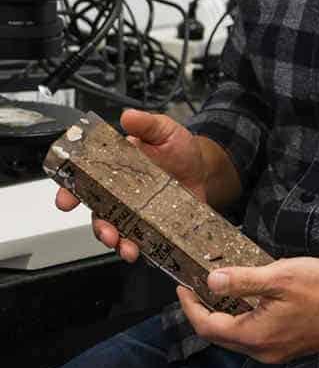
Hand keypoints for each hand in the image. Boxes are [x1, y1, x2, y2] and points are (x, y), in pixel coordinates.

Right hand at [55, 109, 208, 263]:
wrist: (204, 169)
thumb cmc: (180, 149)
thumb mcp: (164, 130)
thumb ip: (146, 124)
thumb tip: (128, 116)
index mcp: (115, 168)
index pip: (85, 179)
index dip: (70, 191)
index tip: (66, 201)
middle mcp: (120, 193)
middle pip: (98, 213)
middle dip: (98, 226)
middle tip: (107, 232)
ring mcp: (135, 212)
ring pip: (116, 231)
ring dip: (117, 242)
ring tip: (127, 247)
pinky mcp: (152, 225)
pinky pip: (140, 241)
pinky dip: (139, 249)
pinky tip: (144, 251)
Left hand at [176, 257, 318, 363]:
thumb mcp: (280, 276)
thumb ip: (243, 281)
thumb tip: (210, 282)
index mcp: (256, 336)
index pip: (208, 327)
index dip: (190, 307)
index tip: (182, 287)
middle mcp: (263, 351)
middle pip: (220, 336)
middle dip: (203, 313)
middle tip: (195, 288)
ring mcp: (276, 352)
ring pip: (237, 338)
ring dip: (224, 317)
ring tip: (218, 291)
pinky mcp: (288, 348)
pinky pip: (255, 337)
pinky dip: (243, 320)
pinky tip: (248, 300)